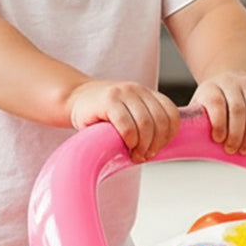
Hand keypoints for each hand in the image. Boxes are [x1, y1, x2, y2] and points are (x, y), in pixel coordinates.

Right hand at [66, 79, 180, 162]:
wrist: (75, 99)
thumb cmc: (103, 114)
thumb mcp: (130, 115)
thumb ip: (146, 124)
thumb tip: (162, 147)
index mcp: (147, 93)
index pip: (171, 114)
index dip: (169, 135)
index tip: (158, 148)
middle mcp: (138, 90)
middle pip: (160, 120)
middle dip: (156, 143)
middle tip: (145, 156)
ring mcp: (123, 93)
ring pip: (146, 123)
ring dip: (143, 145)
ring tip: (136, 155)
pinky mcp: (108, 101)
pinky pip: (127, 125)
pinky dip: (130, 140)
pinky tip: (126, 146)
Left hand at [190, 71, 245, 154]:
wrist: (230, 82)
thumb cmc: (211, 105)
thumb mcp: (199, 108)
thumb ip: (194, 121)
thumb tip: (185, 141)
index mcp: (211, 87)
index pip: (216, 102)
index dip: (218, 123)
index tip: (218, 140)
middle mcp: (231, 82)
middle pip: (238, 110)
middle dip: (236, 134)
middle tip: (232, 150)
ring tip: (245, 150)